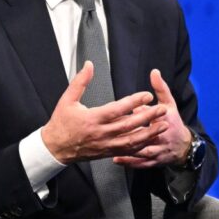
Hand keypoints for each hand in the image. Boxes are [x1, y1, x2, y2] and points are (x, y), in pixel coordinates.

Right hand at [41, 61, 168, 164]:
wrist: (55, 148)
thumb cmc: (61, 123)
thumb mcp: (67, 99)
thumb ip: (80, 82)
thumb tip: (89, 65)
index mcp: (92, 118)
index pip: (117, 109)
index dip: (133, 102)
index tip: (147, 95)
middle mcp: (101, 133)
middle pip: (129, 125)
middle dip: (147, 117)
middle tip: (161, 109)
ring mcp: (105, 145)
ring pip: (132, 140)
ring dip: (149, 133)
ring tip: (163, 125)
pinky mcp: (107, 152)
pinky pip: (128, 150)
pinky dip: (141, 145)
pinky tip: (151, 139)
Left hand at [112, 69, 192, 168]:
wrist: (184, 146)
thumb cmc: (173, 123)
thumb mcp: (169, 104)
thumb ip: (160, 88)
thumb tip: (154, 72)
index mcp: (165, 121)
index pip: (153, 116)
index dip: (142, 113)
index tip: (130, 109)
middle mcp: (162, 137)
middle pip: (146, 135)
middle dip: (131, 133)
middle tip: (113, 129)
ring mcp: (158, 150)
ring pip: (142, 150)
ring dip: (128, 149)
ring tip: (111, 147)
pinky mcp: (154, 161)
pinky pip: (141, 163)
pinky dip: (129, 162)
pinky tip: (116, 159)